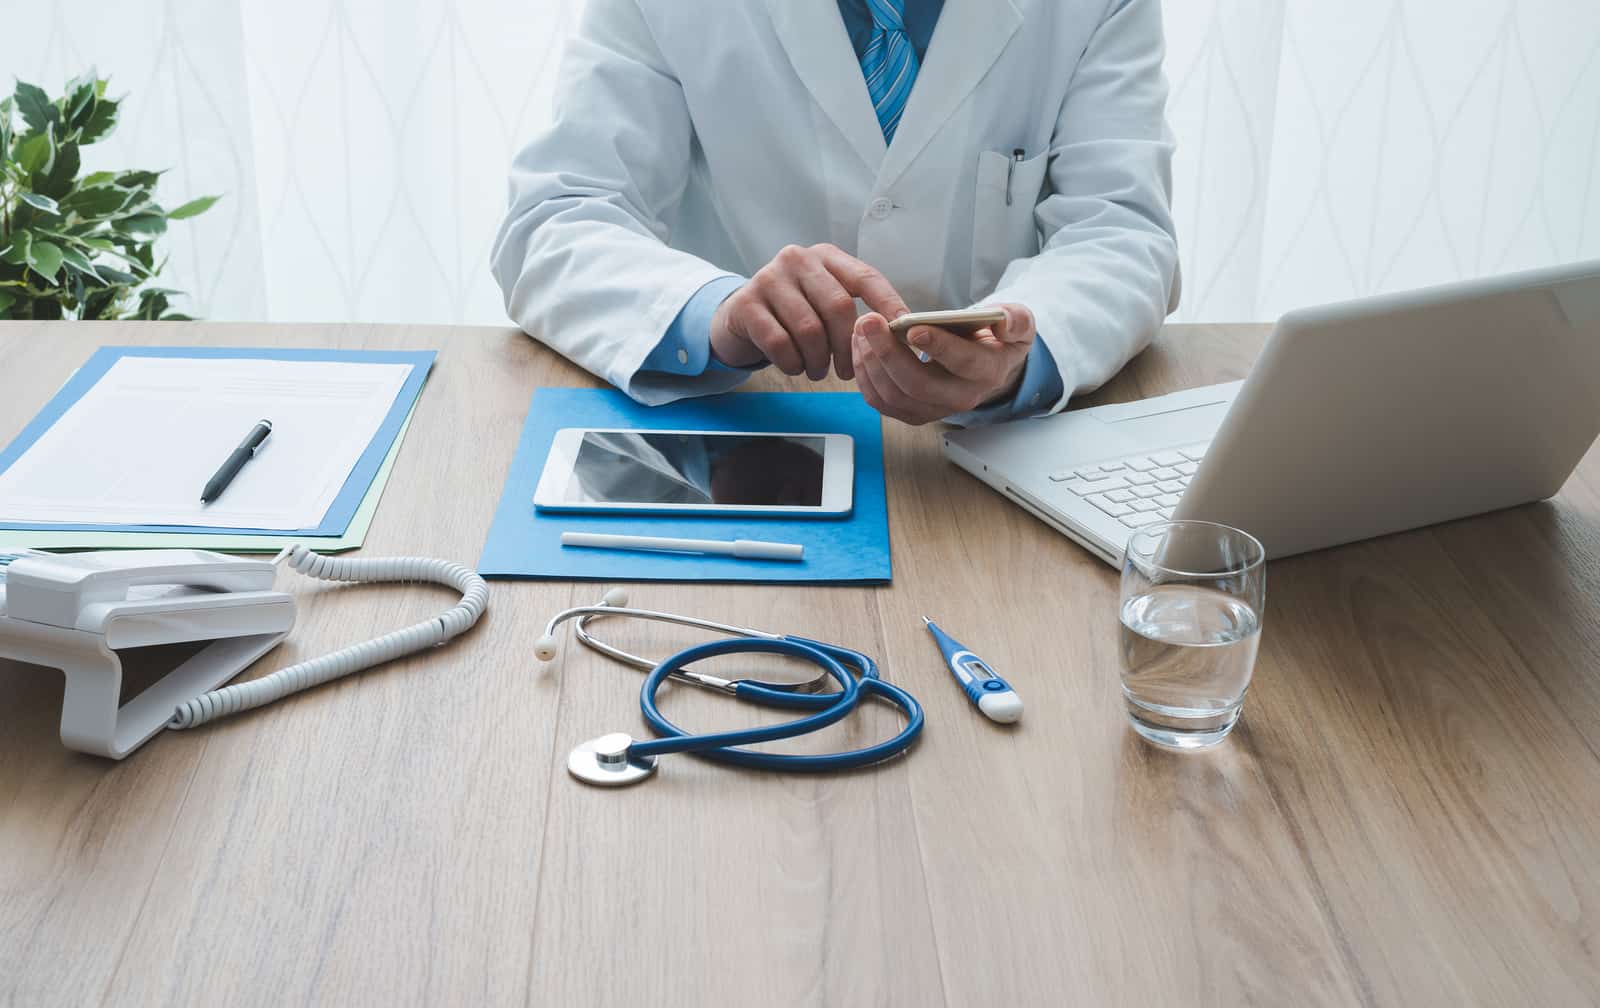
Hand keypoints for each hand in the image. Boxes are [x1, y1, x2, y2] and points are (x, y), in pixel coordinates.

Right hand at [710, 244, 909, 380]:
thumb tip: (898, 333)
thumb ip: (854, 309)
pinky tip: (794, 366)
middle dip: (848, 346)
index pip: (866, 278)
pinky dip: (792, 363)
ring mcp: (769, 278)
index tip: (903, 332)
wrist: (737, 319)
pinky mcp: (745, 303)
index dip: (888, 305)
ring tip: (818, 371)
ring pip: (809, 329)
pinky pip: (779, 343)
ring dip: (819, 360)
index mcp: (825, 256)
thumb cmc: (791, 315)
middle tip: (848, 371)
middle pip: (838, 306)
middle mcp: (798, 259)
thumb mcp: (823, 302)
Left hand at [852, 304, 1036, 424]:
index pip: (963, 363)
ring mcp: (932, 410)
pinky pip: (879, 400)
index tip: (913, 327)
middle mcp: (960, 397)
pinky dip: (864, 374)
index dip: (938, 347)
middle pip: (918, 384)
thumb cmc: (997, 340)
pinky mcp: (910, 412)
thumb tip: (1002, 321)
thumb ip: (1015, 320)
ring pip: (893, 395)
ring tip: (861, 328)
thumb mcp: (1017, 324)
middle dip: (888, 352)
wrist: (986, 366)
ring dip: (870, 361)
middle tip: (869, 321)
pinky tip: (860, 346)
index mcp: (987, 372)